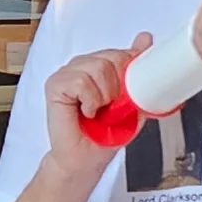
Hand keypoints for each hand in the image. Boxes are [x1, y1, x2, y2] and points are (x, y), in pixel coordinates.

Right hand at [43, 36, 152, 177]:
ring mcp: (67, 74)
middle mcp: (82, 66)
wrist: (85, 161)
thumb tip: (145, 40)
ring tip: (98, 110)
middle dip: (118, 87)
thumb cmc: (103, 135)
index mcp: (99, 66)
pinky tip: (86, 111)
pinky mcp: (55, 85)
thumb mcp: (132, 101)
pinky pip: (81, 81)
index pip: (121, 52)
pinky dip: (90, 100)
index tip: (126, 96)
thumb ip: (137, 71)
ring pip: (97, 67)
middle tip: (111, 107)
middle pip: (112, 58)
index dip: (129, 74)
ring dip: (104, 96)